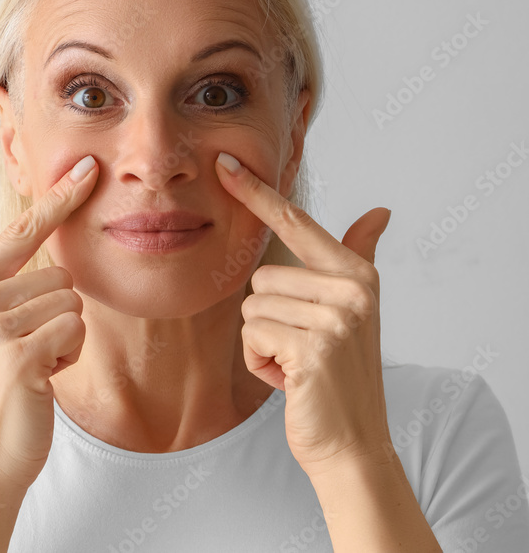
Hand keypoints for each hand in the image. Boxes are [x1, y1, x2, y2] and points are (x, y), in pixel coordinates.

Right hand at [0, 155, 98, 490]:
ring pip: (71, 302)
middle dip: (57, 314)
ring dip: (64, 336)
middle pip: (59, 274)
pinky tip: (42, 376)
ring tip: (33, 362)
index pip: (20, 229)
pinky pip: (74, 328)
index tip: (89, 167)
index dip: (58, 197)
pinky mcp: (18, 353)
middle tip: (28, 348)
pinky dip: (68, 354)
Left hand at [214, 151, 392, 475]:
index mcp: (356, 274)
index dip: (257, 192)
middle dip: (267, 319)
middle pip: (259, 279)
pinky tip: (289, 380)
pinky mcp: (313, 348)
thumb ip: (358, 257)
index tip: (225, 162)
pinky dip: (259, 363)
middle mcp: (351, 290)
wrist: (351, 443)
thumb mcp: (352, 312)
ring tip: (295, 365)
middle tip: (299, 350)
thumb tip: (380, 212)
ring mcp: (335, 318)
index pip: (295, 222)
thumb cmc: (339, 376)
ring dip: (261, 343)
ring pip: (251, 307)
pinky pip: (251, 335)